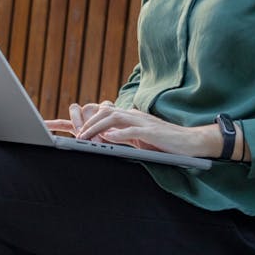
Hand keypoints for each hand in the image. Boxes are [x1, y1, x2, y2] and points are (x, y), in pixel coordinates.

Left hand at [44, 101, 216, 157]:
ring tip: (84, 137)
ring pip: (113, 118)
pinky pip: (131, 129)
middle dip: (85, 122)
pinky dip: (118, 133)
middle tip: (73, 136)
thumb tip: (102, 141)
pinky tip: (107, 138)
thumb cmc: (164, 143)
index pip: (101, 113)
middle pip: (103, 111)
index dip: (82, 120)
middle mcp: (133, 115)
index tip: (64, 129)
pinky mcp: (151, 130)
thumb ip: (121, 137)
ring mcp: (142, 121)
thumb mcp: (139, 140)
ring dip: (96, 127)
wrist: (190, 142)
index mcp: (129, 117)